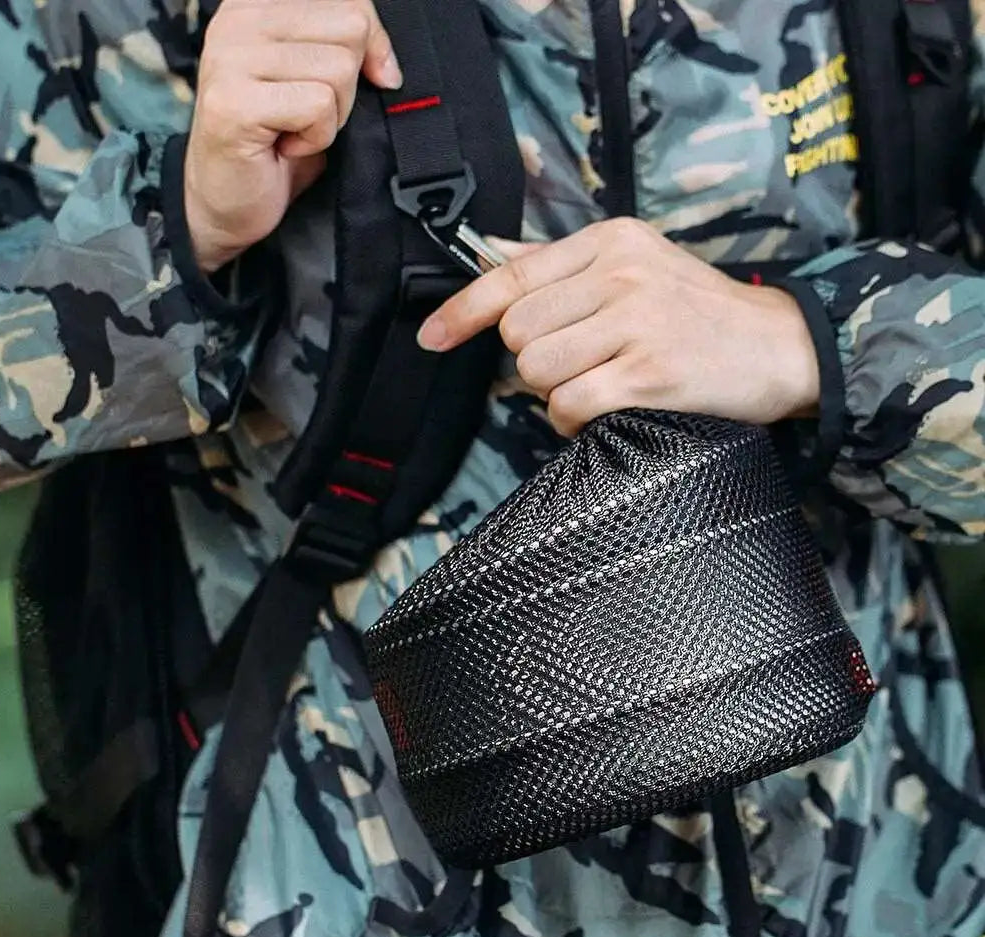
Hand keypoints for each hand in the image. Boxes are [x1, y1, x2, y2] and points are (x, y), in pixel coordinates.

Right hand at [185, 0, 401, 272]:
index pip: (348, 0)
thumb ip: (347, 53)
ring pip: (338, 70)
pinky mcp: (235, 101)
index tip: (366, 78)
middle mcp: (239, 19)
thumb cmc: (272, 144)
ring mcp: (232, 57)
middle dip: (348, 87)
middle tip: (310, 114)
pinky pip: (318, 106)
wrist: (227, 201)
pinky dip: (316, 138)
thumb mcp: (316, 83)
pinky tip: (286, 145)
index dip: (371, 44)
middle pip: (350, 30)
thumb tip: (388, 67)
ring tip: (294, 130)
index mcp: (258, 5)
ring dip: (330, 117)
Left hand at [416, 218, 819, 436]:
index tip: (432, 337)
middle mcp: (621, 273)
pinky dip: (572, 420)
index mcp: (611, 240)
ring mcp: (636, 322)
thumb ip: (562, 265)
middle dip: (534, 361)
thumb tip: (489, 254)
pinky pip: (568, 405)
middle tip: (578, 365)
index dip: (463, 311)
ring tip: (598, 385)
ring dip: (555, 392)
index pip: (512, 276)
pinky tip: (604, 411)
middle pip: (518, 332)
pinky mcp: (649, 373)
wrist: (782, 347)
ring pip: (537, 370)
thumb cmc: (699, 312)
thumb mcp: (637, 265)